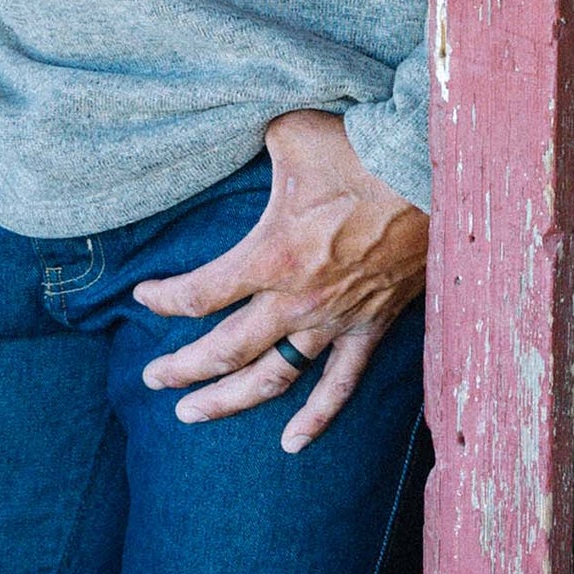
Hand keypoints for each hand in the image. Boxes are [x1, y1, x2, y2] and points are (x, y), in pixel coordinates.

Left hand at [133, 109, 427, 452]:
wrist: (429, 173)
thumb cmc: (357, 149)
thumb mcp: (289, 134)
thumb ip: (253, 143)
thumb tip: (232, 130)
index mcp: (271, 255)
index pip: (199, 294)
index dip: (163, 299)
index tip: (143, 296)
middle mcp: (297, 300)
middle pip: (224, 350)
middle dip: (181, 370)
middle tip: (152, 379)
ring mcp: (334, 320)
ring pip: (272, 379)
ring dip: (228, 401)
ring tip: (191, 415)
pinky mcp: (370, 327)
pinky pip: (340, 386)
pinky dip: (316, 418)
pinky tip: (291, 444)